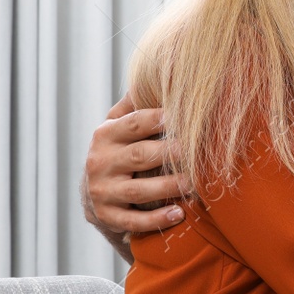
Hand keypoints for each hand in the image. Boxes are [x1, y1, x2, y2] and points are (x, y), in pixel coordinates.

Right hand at [82, 94, 188, 235]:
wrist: (95, 195)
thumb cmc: (121, 152)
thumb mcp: (121, 127)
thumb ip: (137, 105)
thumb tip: (164, 73)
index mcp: (106, 134)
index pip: (134, 123)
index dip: (159, 119)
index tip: (185, 117)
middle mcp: (100, 161)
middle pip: (140, 156)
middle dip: (171, 154)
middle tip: (199, 153)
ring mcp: (102, 191)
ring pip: (138, 191)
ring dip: (169, 187)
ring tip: (195, 185)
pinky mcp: (107, 217)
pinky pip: (133, 221)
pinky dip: (156, 219)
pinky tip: (179, 214)